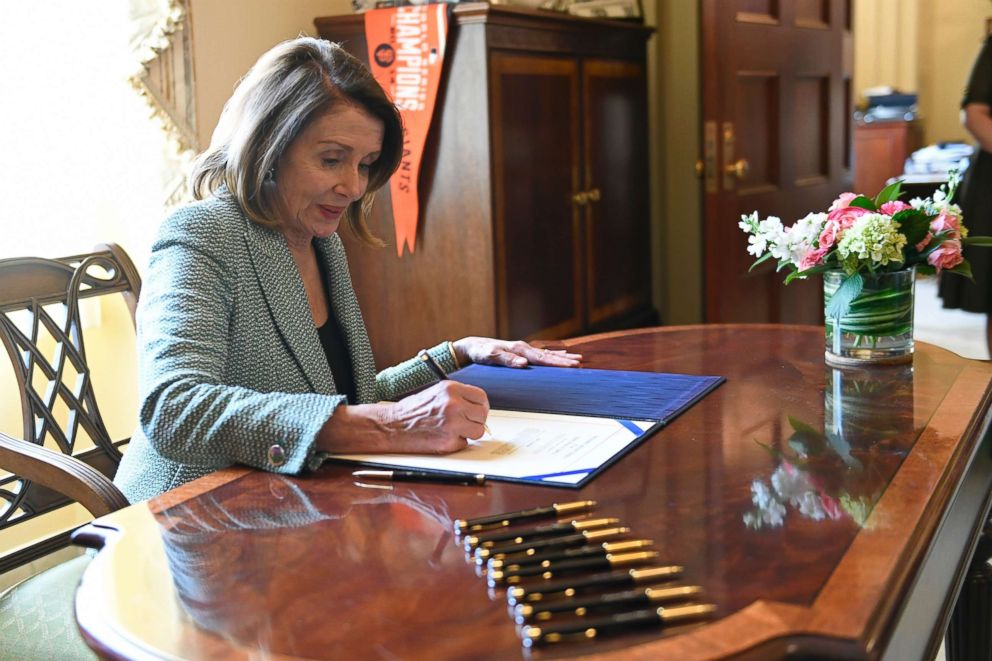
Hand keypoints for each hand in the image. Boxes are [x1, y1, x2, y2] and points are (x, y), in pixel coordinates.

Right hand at [383, 381, 490, 452]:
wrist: (391, 426)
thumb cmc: (411, 411)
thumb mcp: (436, 393)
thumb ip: (458, 397)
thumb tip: (477, 407)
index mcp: (451, 389)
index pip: (481, 397)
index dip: (481, 406)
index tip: (477, 412)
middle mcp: (454, 404)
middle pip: (482, 415)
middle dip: (476, 421)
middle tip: (465, 423)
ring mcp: (452, 424)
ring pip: (478, 431)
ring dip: (468, 433)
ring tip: (451, 430)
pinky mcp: (448, 441)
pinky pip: (464, 443)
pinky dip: (456, 443)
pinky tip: (442, 437)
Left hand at [452, 337, 581, 367]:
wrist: (471, 348)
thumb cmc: (480, 353)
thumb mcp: (491, 357)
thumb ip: (507, 360)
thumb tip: (524, 363)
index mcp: (519, 349)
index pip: (542, 358)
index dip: (557, 362)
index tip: (572, 365)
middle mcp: (523, 348)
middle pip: (548, 355)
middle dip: (564, 360)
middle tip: (580, 363)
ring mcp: (523, 350)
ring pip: (546, 354)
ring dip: (561, 357)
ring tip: (577, 359)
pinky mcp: (520, 353)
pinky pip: (540, 354)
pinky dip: (552, 354)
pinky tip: (560, 355)